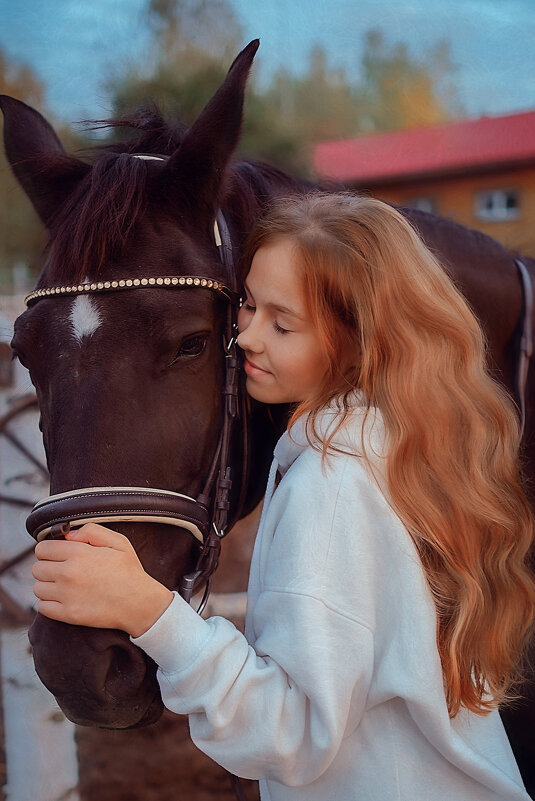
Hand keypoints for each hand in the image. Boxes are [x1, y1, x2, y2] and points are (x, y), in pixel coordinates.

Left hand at [32, 523, 172, 636]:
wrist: (139, 604)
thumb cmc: (129, 572)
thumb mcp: (118, 542)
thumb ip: (92, 531)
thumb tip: (68, 535)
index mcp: (79, 553)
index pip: (42, 549)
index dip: (48, 551)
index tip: (57, 555)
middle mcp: (68, 573)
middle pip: (37, 568)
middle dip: (47, 567)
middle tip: (62, 570)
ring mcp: (67, 595)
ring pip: (37, 588)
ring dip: (47, 586)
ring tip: (63, 585)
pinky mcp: (68, 614)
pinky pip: (42, 607)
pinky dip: (48, 603)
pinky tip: (63, 599)